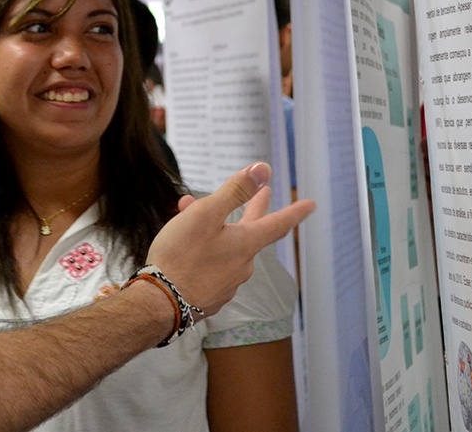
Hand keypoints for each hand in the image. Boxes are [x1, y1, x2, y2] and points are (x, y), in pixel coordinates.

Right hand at [146, 162, 314, 316]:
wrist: (160, 303)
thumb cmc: (181, 255)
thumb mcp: (206, 214)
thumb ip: (235, 191)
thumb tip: (264, 170)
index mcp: (246, 244)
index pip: (278, 224)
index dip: (295, 212)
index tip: (311, 205)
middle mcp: (243, 265)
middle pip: (250, 233)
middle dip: (251, 211)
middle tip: (261, 195)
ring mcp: (228, 283)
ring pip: (226, 248)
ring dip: (213, 230)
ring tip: (186, 215)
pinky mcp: (210, 296)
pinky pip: (213, 266)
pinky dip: (204, 252)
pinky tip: (185, 250)